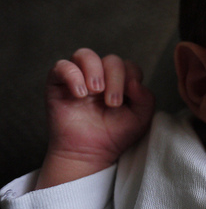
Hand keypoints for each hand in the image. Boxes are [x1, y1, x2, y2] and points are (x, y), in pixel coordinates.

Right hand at [37, 48, 154, 188]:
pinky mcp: (58, 84)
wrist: (89, 153)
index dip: (131, 78)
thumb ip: (146, 98)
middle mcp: (100, 76)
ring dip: (94, 70)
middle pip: (111, 60)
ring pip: (85, 54)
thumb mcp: (140, 119)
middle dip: (115, 79)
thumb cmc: (114, 135)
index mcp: (121, 82)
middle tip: (112, 103)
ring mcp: (79, 78)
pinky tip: (79, 94)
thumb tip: (135, 82)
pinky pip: (62, 66)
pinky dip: (72, 75)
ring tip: (95, 92)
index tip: (127, 100)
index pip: (129, 66)